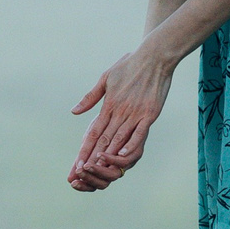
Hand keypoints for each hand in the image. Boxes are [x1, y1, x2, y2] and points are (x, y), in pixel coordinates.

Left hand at [69, 48, 177, 191]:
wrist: (154, 56)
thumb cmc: (129, 65)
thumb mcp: (105, 78)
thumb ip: (90, 97)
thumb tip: (74, 111)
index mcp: (109, 104)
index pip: (94, 131)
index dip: (85, 148)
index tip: (77, 162)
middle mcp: (120, 111)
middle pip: (105, 139)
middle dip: (93, 157)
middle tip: (82, 172)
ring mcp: (135, 113)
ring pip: (120, 138)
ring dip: (109, 155)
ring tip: (99, 170)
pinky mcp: (150, 114)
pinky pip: (139, 134)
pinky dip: (131, 146)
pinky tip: (123, 157)